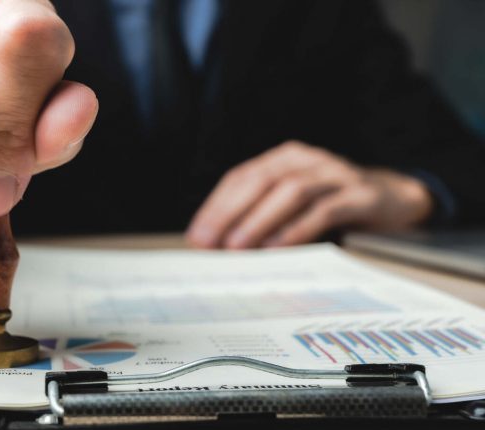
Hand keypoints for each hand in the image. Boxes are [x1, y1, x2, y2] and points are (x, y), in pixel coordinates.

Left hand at [186, 141, 432, 248]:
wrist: (397, 199)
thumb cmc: (334, 204)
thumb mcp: (295, 204)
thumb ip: (262, 215)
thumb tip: (219, 244)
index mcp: (286, 158)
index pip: (241, 177)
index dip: (216, 206)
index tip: (197, 235)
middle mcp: (308, 160)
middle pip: (261, 181)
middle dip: (230, 213)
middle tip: (210, 243)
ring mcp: (336, 174)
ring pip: (291, 191)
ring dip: (260, 220)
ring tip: (238, 247)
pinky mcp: (361, 195)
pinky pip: (324, 209)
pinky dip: (298, 229)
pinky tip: (278, 248)